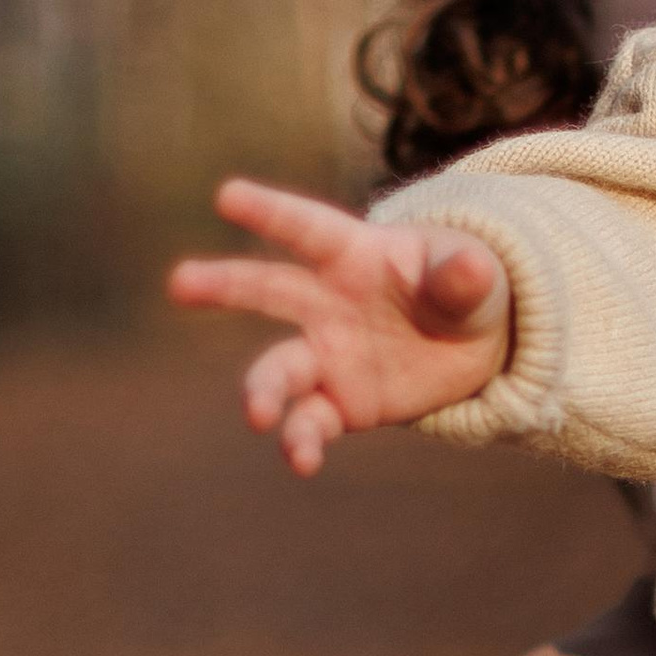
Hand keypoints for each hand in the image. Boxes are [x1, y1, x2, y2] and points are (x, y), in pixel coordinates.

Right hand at [166, 178, 512, 474]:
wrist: (473, 348)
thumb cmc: (466, 292)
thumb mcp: (475, 281)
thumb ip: (464, 279)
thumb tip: (471, 269)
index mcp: (355, 255)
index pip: (308, 229)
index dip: (270, 212)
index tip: (226, 195)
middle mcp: (327, 302)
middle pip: (267, 289)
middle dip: (223, 286)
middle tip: (180, 284)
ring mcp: (327, 354)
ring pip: (280, 369)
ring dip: (262, 390)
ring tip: (257, 414)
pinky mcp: (339, 403)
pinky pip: (310, 422)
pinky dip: (301, 441)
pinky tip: (301, 460)